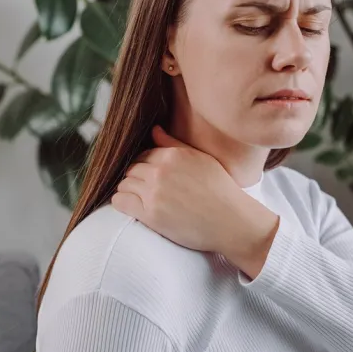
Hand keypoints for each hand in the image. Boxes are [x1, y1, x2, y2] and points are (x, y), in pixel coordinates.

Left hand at [111, 125, 278, 276]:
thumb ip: (174, 144)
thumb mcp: (201, 160)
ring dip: (129, 192)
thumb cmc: (221, 191)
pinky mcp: (150, 213)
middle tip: (148, 193)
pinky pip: (120, 201)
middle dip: (136, 180)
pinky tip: (134, 209)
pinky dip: (123, 204)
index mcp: (173, 155)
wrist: (232, 222)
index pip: (143, 154)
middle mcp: (161, 170)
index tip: (152, 180)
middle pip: (131, 169)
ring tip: (142, 202)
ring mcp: (154, 191)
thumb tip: (154, 130)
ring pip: (124, 184)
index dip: (145, 168)